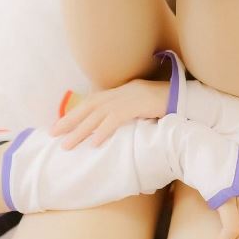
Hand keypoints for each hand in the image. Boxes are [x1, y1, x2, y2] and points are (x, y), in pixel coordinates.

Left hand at [49, 78, 169, 148]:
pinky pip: (117, 119)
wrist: (185, 96)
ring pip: (98, 115)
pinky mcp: (139, 105)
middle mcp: (121, 93)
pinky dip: (104, 131)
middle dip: (69, 121)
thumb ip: (126, 113)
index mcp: (120, 92)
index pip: (91, 103)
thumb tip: (111, 128)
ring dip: (81, 131)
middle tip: (52, 134)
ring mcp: (129, 98)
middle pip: (89, 107)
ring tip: (67, 145)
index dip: (74, 113)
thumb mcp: (141, 107)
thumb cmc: (165, 104)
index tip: (58, 126)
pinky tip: (94, 143)